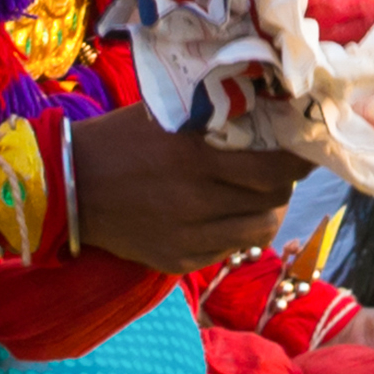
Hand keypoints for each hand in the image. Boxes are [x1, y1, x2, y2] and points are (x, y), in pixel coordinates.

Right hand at [63, 115, 311, 274]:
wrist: (67, 186)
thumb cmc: (121, 140)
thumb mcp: (170, 118)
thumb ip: (216, 121)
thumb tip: (271, 113)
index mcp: (195, 159)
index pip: (274, 170)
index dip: (298, 162)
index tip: (306, 150)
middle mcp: (194, 203)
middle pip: (273, 202)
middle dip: (285, 186)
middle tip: (282, 170)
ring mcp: (186, 238)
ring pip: (258, 232)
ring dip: (267, 212)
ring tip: (259, 196)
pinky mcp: (176, 261)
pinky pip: (227, 249)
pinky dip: (234, 231)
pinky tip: (224, 213)